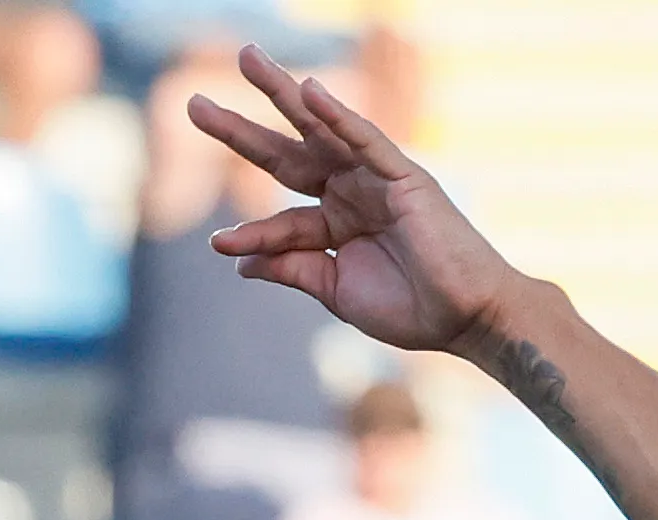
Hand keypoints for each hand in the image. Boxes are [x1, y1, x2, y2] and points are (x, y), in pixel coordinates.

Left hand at [191, 44, 527, 355]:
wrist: (464, 318)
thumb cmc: (410, 309)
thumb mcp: (336, 290)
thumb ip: (292, 268)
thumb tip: (239, 259)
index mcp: (336, 223)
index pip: (283, 219)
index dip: (251, 231)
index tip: (216, 243)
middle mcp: (351, 192)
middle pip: (287, 154)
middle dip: (242, 130)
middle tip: (193, 105)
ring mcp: (376, 179)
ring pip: (321, 131)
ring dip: (283, 95)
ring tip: (246, 61)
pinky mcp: (404, 177)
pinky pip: (366, 140)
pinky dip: (340, 118)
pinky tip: (311, 93)